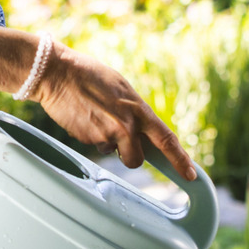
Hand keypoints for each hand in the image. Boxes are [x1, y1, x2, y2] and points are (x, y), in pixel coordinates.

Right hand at [29, 43, 197, 181]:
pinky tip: (83, 117)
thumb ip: (134, 112)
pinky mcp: (87, 140)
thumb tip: (140, 130)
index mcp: (138, 110)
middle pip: (137, 160)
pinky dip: (91, 136)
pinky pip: (95, 146)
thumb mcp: (122, 90)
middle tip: (119, 139)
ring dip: (108, 144)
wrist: (58, 74)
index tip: (190, 175)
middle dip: (130, 155)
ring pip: (113, 153)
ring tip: (95, 118)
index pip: (166, 140)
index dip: (180, 160)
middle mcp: (125, 125)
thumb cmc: (90, 76)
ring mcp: (105, 135)